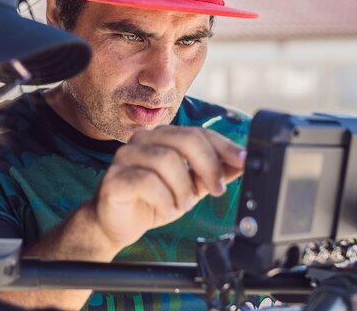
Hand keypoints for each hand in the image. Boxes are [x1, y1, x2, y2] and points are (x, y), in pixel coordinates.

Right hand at [91, 125, 245, 249]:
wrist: (117, 225)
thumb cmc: (152, 201)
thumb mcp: (190, 187)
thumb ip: (212, 173)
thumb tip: (241, 162)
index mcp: (163, 136)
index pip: (199, 132)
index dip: (224, 147)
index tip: (243, 162)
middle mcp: (143, 139)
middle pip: (185, 139)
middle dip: (208, 166)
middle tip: (216, 190)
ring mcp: (125, 156)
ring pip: (167, 160)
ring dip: (183, 189)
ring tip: (181, 204)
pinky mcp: (114, 178)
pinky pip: (146, 181)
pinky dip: (164, 199)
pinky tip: (166, 207)